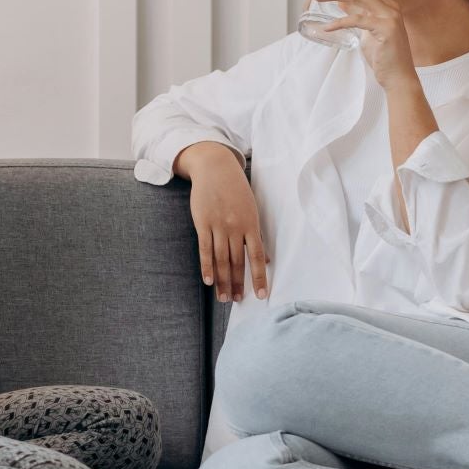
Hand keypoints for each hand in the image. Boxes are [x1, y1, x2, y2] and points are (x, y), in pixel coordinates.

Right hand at [176, 142, 269, 301]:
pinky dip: (207, 266)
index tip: (261, 295)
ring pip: (221, 259)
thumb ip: (257, 235)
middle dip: (238, 284)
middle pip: (236, 262)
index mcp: (251, 224)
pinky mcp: (202, 223)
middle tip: (237, 301)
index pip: (256, 257)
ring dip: (223, 280)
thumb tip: (267, 260)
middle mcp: (235, 227)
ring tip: (224, 298)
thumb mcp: (252, 209)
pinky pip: (204, 249)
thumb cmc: (236, 190)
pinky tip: (209, 281)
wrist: (215, 167)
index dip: (258, 277)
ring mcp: (218, 225)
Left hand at [309, 0, 412, 86]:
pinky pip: (358, 20)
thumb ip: (358, 14)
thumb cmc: (383, 54)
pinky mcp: (386, 30)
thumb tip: (341, 2)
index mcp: (389, 3)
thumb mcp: (367, 29)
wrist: (398, 76)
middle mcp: (391, 6)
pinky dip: (340, 22)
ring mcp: (390, 16)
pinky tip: (327, 27)